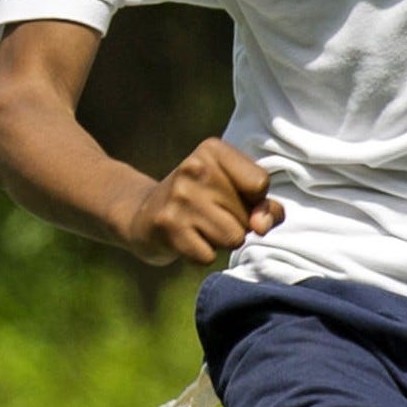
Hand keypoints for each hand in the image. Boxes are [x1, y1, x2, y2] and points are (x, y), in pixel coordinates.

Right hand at [120, 139, 284, 265]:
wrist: (142, 215)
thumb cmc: (202, 203)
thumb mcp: (234, 191)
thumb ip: (263, 205)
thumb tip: (262, 226)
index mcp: (212, 150)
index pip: (260, 184)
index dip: (254, 201)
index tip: (229, 196)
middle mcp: (194, 167)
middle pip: (248, 217)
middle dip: (235, 224)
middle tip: (207, 214)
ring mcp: (180, 197)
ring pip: (233, 238)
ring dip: (221, 242)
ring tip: (199, 227)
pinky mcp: (168, 225)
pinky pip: (209, 257)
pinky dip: (201, 255)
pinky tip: (185, 239)